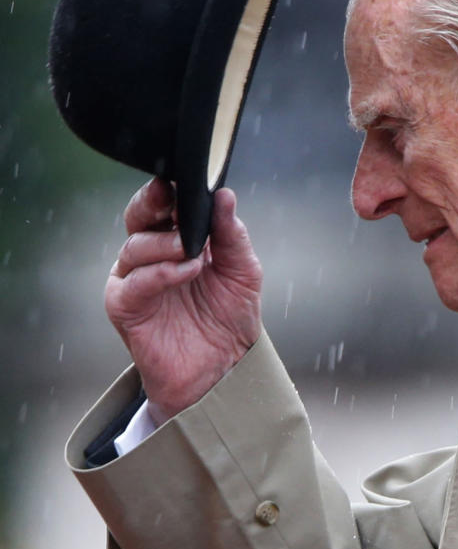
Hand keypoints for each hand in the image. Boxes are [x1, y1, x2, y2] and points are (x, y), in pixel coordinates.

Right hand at [106, 179, 262, 421]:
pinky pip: (135, 282)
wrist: (223, 370)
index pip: (166, 204)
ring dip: (166, 243)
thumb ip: (232, 235)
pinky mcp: (125, 306)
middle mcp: (150, 255)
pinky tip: (185, 271)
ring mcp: (134, 279)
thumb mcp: (242, 271)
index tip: (188, 178)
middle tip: (171, 196)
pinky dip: (160, 272)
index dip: (174, 190)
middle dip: (153, 202)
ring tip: (194, 252)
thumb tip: (224, 196)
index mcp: (176, 239)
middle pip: (139, 216)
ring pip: (136, 246)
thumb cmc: (229, 318)